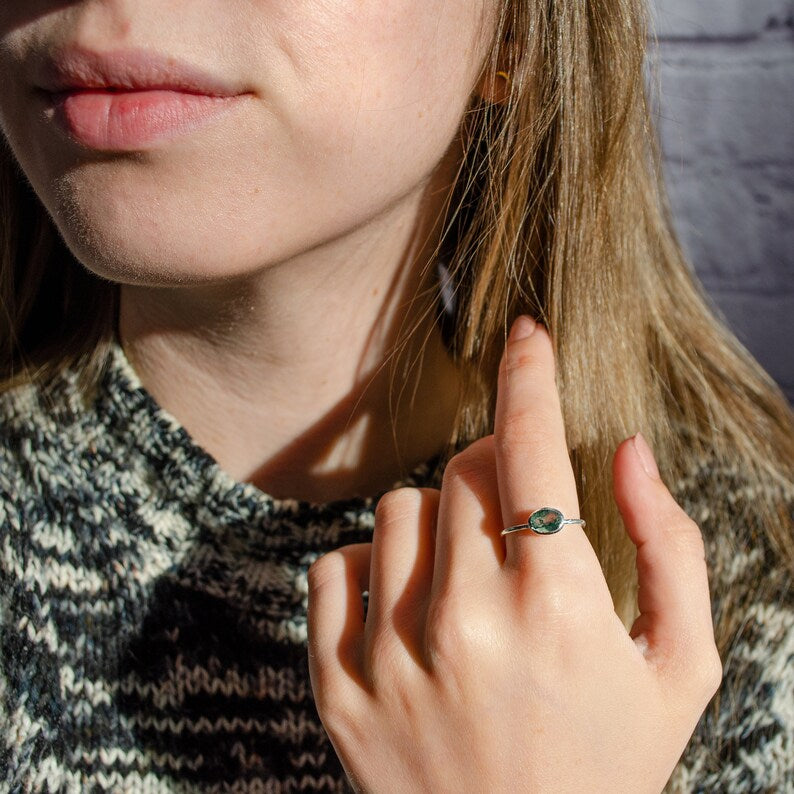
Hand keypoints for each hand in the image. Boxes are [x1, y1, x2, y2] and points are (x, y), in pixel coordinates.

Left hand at [306, 316, 721, 793]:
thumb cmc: (611, 764)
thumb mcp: (681, 664)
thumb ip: (671, 545)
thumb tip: (627, 449)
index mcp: (559, 609)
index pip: (532, 448)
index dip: (531, 377)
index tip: (526, 335)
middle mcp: (468, 625)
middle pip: (461, 471)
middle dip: (494, 468)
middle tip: (516, 516)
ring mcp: (393, 660)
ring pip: (397, 511)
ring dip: (437, 522)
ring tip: (466, 580)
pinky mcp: (339, 692)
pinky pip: (334, 570)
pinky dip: (369, 569)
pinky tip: (406, 609)